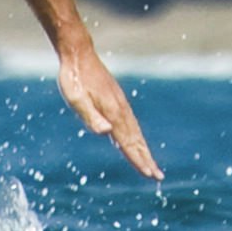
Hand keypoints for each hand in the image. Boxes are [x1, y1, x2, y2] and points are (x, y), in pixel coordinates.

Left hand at [55, 40, 160, 180]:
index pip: (128, 142)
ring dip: (144, 150)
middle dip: (146, 159)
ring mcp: (120, 105)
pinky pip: (130, 125)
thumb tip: (105, 133)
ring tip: (151, 165)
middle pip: (136, 140)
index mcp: (112, 113)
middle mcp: (120, 110)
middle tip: (157, 177)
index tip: (150, 174)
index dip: (138, 159)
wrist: (79, 53)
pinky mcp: (117, 101)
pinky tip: (135, 143)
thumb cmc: (74, 77)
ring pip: (135, 133)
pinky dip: (137, 138)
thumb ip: (90, 116)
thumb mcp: (75, 98)